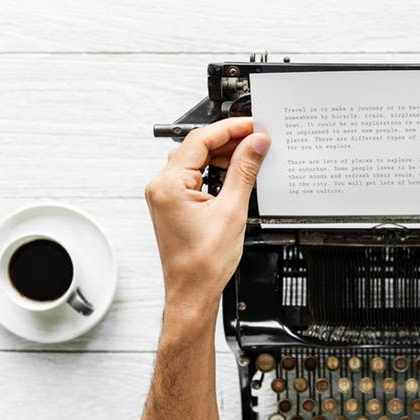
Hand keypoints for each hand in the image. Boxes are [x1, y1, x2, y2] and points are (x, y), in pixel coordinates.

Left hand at [144, 117, 270, 312]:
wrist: (192, 293)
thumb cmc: (202, 264)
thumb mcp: (232, 211)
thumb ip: (244, 171)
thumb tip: (255, 144)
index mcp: (169, 185)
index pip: (200, 139)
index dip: (231, 128)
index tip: (253, 125)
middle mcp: (162, 187)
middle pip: (198, 147)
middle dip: (230, 141)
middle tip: (258, 140)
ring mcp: (166, 196)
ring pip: (197, 161)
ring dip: (224, 156)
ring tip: (251, 157)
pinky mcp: (175, 205)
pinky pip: (196, 177)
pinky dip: (217, 172)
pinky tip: (237, 174)